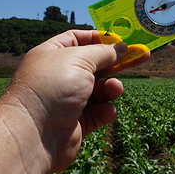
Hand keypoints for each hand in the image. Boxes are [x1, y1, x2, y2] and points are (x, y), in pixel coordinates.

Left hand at [1, 30, 148, 172]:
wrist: (33, 135)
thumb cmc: (52, 88)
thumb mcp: (80, 59)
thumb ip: (104, 52)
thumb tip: (120, 48)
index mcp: (52, 54)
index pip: (77, 39)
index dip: (99, 38)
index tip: (121, 40)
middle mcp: (58, 76)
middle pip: (93, 64)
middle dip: (116, 62)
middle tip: (142, 57)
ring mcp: (66, 100)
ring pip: (98, 90)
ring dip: (110, 88)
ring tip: (114, 89)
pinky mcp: (74, 124)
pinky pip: (97, 113)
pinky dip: (105, 111)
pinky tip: (106, 111)